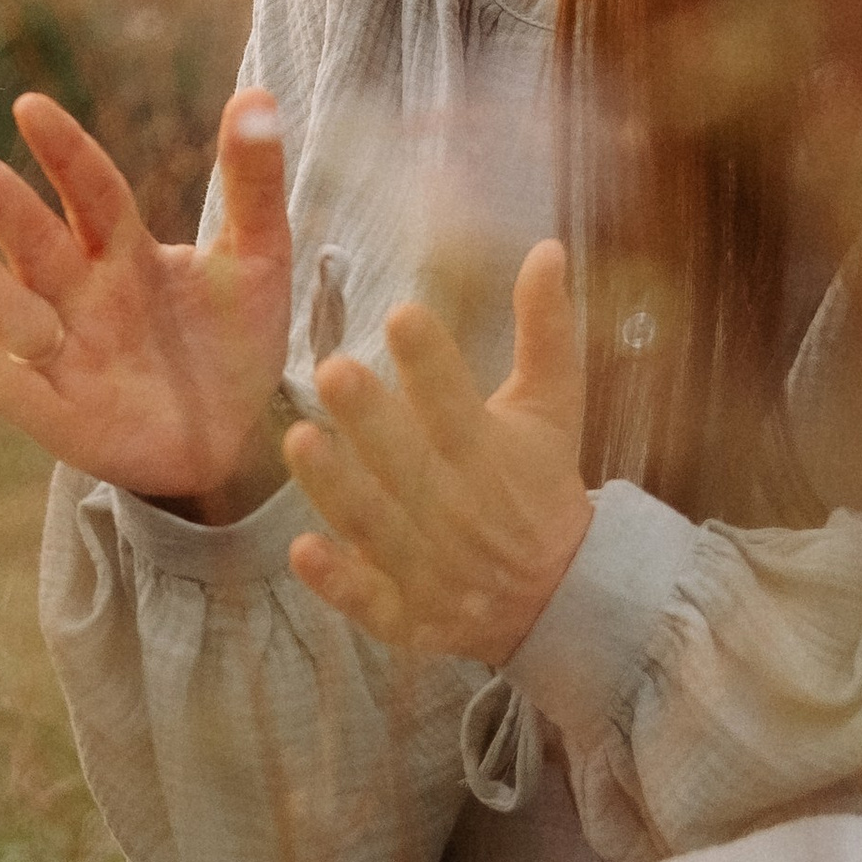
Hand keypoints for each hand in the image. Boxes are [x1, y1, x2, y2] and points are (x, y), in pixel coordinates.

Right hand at [0, 88, 293, 505]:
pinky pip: (21, 394)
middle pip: (35, 240)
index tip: (31, 107)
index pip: (91, 191)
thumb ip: (254, 183)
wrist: (235, 439)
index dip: (64, 152)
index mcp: (124, 250)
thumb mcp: (258, 259)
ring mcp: (68, 357)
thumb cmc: (233, 340)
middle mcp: (82, 296)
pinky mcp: (66, 421)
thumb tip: (258, 94)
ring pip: (14, 310)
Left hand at [286, 240, 589, 662]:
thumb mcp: (551, 408)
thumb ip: (546, 329)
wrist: (560, 599)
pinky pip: (369, 600)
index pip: (459, 405)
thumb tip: (546, 246)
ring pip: (377, 525)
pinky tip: (303, 550)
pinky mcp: (406, 615)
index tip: (404, 314)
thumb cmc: (541, 487)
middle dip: (372, 420)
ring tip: (300, 439)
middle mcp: (459, 510)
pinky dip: (339, 581)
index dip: (433, 364)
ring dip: (338, 488)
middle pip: (409, 463)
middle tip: (332, 369)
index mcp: (491, 455)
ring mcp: (431, 568)